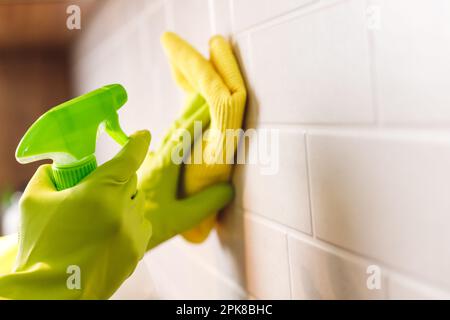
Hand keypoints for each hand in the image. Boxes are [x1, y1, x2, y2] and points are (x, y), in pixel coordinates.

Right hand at [0, 131, 150, 299]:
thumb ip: (48, 177)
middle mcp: (124, 209)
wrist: (50, 292)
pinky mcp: (138, 251)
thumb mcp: (35, 202)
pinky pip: (140, 226)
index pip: (130, 157)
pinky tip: (108, 235)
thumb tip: (55, 169)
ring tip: (99, 220)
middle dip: (116, 182)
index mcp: (101, 191)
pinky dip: (128, 224)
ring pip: (136, 204)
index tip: (142, 135)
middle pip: (130, 181)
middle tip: (95, 192)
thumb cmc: (41, 245)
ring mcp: (133, 232)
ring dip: (123, 204)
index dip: (138, 143)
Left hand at [137, 94, 233, 249]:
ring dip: (183, 128)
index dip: (200, 116)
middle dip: (192, 115)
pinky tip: (176, 147)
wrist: (111, 236)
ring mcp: (146, 167)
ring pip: (167, 140)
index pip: (185, 134)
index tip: (212, 101)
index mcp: (163, 166)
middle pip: (175, 131)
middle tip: (206, 100)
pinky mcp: (142, 175)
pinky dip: (175, 142)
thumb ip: (206, 203)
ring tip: (196, 117)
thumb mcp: (180, 218)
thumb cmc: (146, 226)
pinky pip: (161, 151)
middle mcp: (152, 160)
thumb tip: (228, 188)